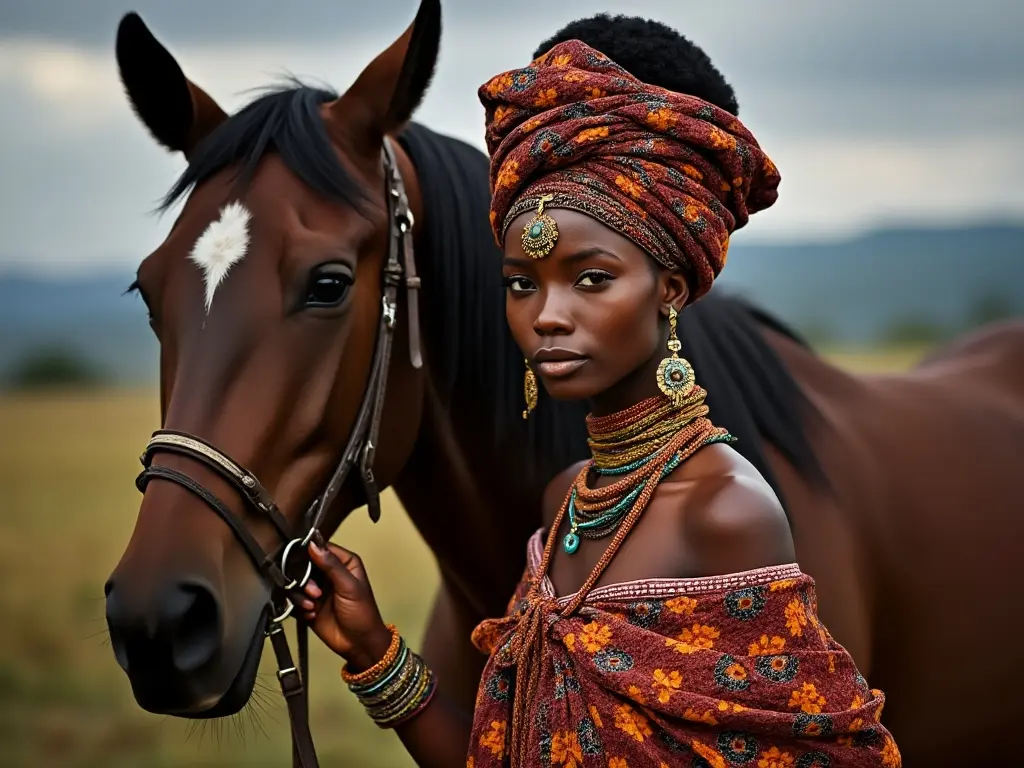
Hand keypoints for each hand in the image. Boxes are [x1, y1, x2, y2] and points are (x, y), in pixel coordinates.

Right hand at [298, 540, 392, 671]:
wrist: (359, 644)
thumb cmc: (364, 614)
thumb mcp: (349, 586)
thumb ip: (331, 565)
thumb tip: (314, 545)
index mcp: (343, 563)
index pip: (320, 548)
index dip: (308, 552)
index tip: (300, 560)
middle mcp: (328, 574)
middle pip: (303, 565)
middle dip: (304, 579)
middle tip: (314, 592)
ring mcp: (317, 589)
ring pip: (296, 583)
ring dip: (302, 595)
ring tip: (314, 605)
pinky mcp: (308, 605)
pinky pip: (294, 600)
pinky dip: (299, 607)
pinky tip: (312, 613)